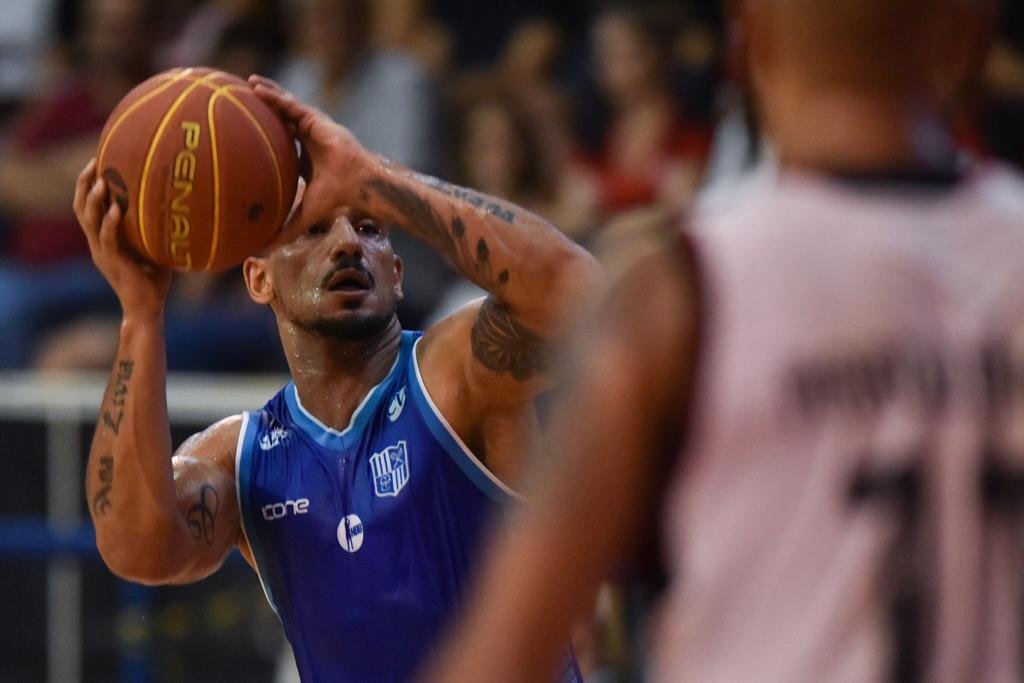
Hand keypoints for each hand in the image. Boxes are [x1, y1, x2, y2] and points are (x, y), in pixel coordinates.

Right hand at [73, 159, 171, 318]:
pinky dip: (110, 223)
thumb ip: (157, 229)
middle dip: (85, 182)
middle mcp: (97, 242)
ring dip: (93, 199)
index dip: (89, 182)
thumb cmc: (154, 280)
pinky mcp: (112, 263)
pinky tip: (117, 209)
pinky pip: (107, 239)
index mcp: (103, 238)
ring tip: (101, 181)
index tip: (100, 158)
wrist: (146, 309)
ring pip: (88, 220)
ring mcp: (102, 252)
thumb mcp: (155, 248)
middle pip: (80, 206)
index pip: (88, 204)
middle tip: (95, 160)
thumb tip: (179, 206)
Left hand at [248, 74, 371, 247]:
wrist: (355, 183)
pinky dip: (274, 96)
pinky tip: (257, 88)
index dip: (266, 135)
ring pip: (285, 106)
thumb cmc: (334, 197)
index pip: (282, 142)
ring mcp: (312, 126)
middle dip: (265, 108)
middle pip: (282, 119)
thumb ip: (285, 229)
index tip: (246, 133)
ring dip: (267, 94)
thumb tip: (262, 250)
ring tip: (248, 84)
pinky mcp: (316, 118)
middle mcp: (308, 138)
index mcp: (305, 157)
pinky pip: (290, 104)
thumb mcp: (303, 214)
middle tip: (242, 100)